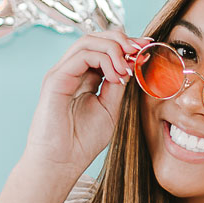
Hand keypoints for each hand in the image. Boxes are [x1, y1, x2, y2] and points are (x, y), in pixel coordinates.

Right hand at [23, 28, 153, 177]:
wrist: (60, 164)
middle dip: (122, 40)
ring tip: (129, 67)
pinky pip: (82, 56)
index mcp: (82, 78)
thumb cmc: (81, 142)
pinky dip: (104, 60)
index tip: (148, 46)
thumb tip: (130, 64)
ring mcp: (61, 73)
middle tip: (142, 49)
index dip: (126, 44)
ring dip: (115, 48)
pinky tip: (117, 77)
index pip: (103, 48)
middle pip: (95, 38)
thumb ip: (117, 86)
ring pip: (88, 41)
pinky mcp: (55, 79)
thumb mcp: (109, 109)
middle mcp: (70, 71)